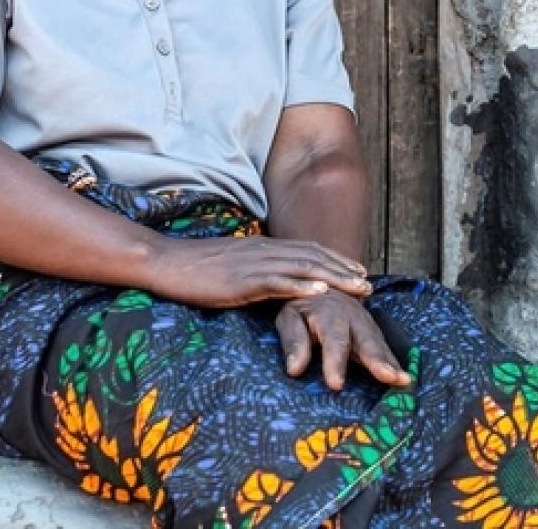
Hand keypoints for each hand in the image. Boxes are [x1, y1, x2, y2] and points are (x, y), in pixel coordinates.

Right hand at [147, 235, 373, 308]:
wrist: (168, 262)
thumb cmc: (198, 268)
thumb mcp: (235, 265)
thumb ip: (257, 269)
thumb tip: (275, 280)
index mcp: (265, 246)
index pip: (309, 250)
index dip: (336, 259)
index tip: (359, 271)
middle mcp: (266, 250)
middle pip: (315, 257)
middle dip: (345, 270)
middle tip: (369, 284)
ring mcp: (255, 264)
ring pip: (304, 268)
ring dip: (335, 278)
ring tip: (358, 288)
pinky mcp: (242, 280)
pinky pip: (277, 282)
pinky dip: (301, 286)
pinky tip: (320, 292)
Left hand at [276, 289, 412, 389]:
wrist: (322, 280)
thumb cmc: (301, 304)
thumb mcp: (289, 317)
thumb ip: (294, 341)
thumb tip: (295, 369)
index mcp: (330, 314)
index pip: (334, 341)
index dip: (335, 363)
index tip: (336, 385)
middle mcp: (354, 318)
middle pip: (367, 341)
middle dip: (378, 360)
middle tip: (390, 378)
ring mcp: (366, 323)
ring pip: (380, 344)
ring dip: (392, 363)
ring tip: (404, 380)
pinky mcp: (373, 330)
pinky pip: (384, 347)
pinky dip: (394, 362)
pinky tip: (403, 378)